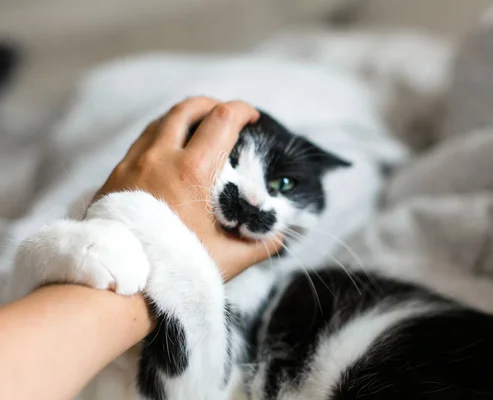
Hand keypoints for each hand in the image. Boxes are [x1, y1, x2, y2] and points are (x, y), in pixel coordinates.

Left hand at [94, 97, 281, 280]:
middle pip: (187, 109)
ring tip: (197, 130)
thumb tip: (279, 236)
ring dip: (184, 118)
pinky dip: (160, 137)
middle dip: (211, 105)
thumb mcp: (230, 258)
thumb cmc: (176, 269)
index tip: (252, 116)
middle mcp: (160, 158)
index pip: (221, 120)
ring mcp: (133, 164)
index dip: (241, 110)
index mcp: (192, 171)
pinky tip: (168, 155)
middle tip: (225, 115)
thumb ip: (262, 244)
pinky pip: (141, 143)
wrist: (119, 285)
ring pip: (160, 122)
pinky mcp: (115, 177)